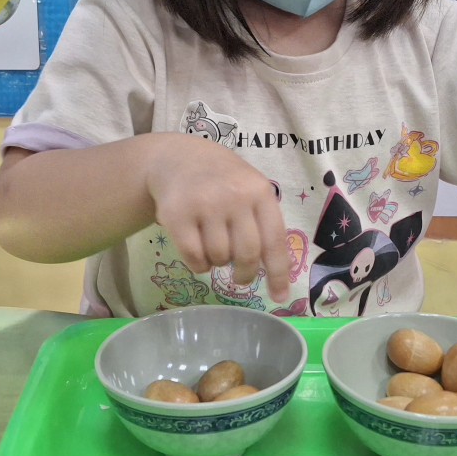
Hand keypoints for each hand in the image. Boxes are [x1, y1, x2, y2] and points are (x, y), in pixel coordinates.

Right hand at [144, 135, 290, 302]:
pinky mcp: (176, 215)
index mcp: (259, 191)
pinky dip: (199, 265)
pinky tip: (198, 253)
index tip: (279, 297)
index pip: (274, 240)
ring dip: (218, 263)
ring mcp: (204, 204)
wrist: (178, 158)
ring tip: (214, 247)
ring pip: (220, 257)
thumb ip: (263, 222)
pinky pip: (194, 258)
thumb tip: (277, 274)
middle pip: (247, 254)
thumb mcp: (250, 188)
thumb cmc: (222, 180)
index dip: (278, 273)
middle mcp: (234, 196)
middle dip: (245, 274)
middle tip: (241, 278)